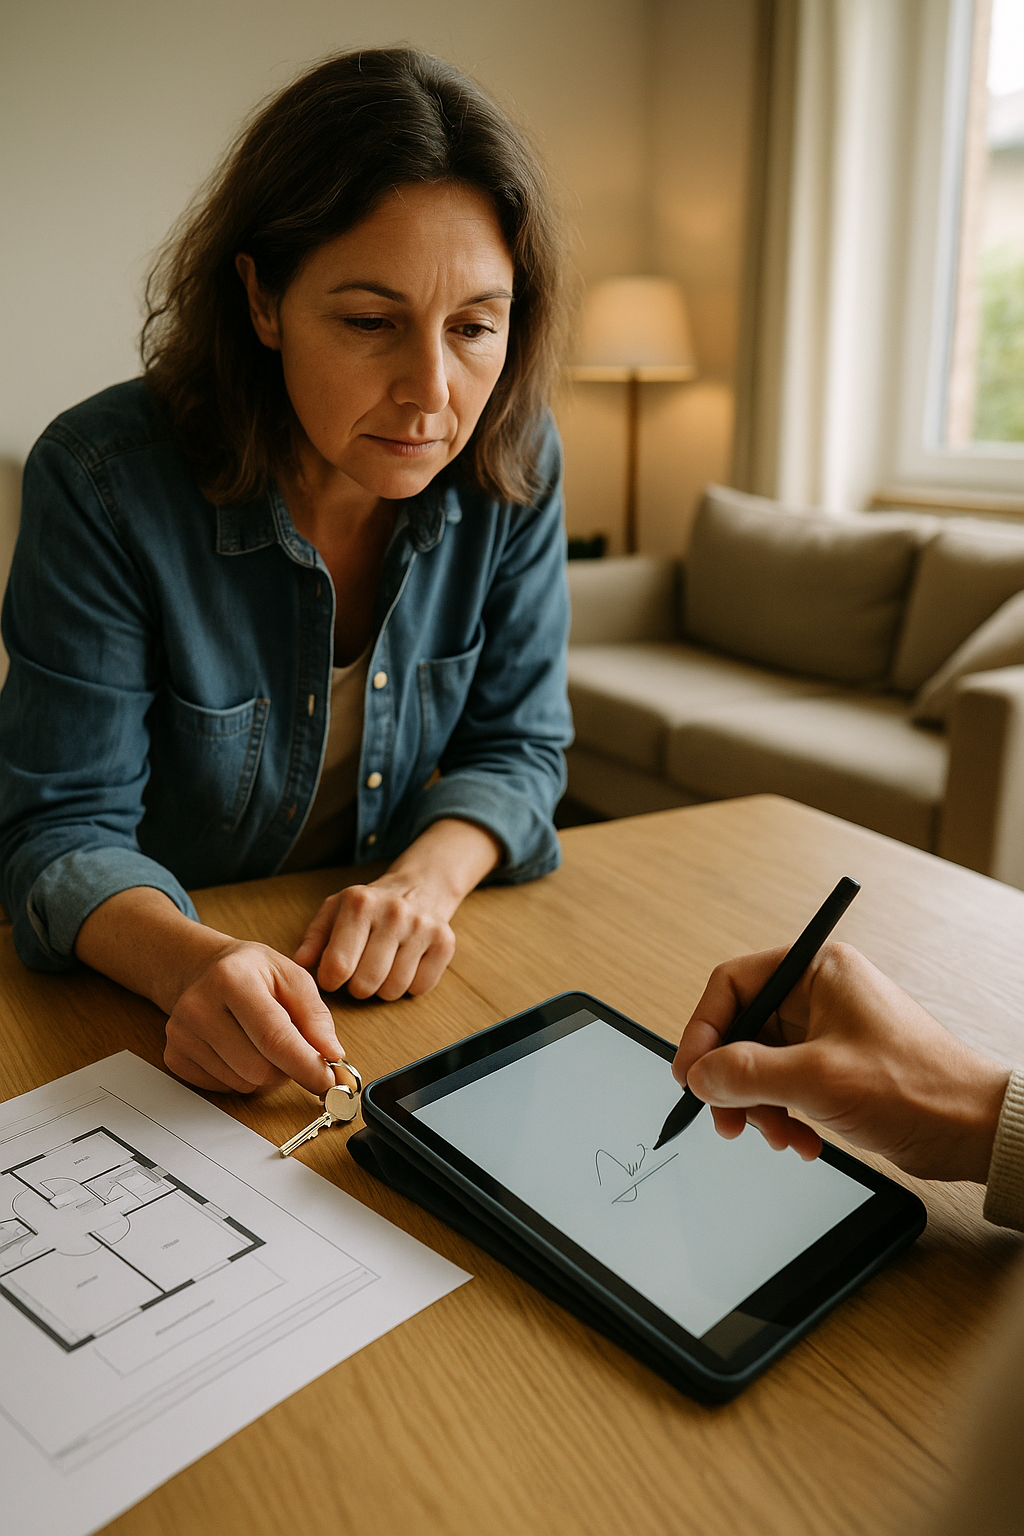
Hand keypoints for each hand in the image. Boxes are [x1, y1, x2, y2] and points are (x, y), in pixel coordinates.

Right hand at [74, 888, 343, 1095]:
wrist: (203, 969)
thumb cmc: (252, 973)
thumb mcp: (292, 976)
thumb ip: (316, 1017)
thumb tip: (331, 1056)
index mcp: (231, 978)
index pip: (274, 1037)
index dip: (307, 1066)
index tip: (330, 1081)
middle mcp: (198, 1006)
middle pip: (259, 1070)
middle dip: (287, 1068)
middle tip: (293, 1048)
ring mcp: (180, 1034)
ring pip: (243, 1084)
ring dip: (265, 1074)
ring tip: (262, 1043)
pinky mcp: (174, 1057)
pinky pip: (223, 1089)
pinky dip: (241, 1078)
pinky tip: (239, 1050)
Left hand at [295, 875, 456, 998]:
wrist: (418, 887)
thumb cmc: (369, 906)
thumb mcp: (334, 910)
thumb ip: (314, 937)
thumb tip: (301, 964)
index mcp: (359, 903)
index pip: (337, 966)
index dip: (330, 980)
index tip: (333, 976)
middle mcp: (393, 912)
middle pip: (365, 984)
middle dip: (357, 987)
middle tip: (360, 972)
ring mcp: (422, 927)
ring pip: (393, 990)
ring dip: (383, 988)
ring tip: (382, 967)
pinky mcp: (445, 942)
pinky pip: (420, 988)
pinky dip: (410, 985)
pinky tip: (406, 965)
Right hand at [672, 942, 1010, 1182]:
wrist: (973, 1131)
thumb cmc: (919, 1087)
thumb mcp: (817, 1079)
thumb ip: (747, 1074)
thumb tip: (699, 1075)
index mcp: (817, 971)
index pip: (733, 984)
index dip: (703, 1029)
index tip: (690, 1073)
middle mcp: (819, 995)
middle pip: (742, 1029)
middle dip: (732, 1080)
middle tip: (728, 1118)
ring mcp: (826, 1032)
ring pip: (759, 1064)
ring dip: (759, 1105)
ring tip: (777, 1136)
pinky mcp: (834, 1067)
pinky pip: (784, 1086)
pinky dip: (783, 1116)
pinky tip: (802, 1141)